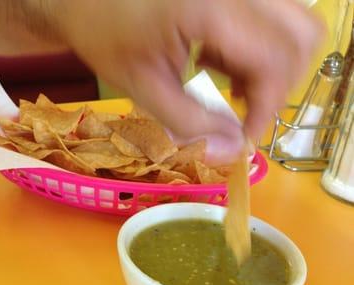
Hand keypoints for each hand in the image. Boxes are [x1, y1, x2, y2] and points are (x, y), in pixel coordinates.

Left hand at [56, 0, 323, 162]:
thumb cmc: (104, 36)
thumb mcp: (144, 88)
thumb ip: (190, 123)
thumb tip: (231, 151)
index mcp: (211, 10)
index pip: (274, 60)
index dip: (267, 107)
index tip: (243, 137)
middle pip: (300, 36)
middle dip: (279, 83)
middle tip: (244, 112)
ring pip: (293, 24)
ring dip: (274, 65)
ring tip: (233, 90)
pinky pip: (270, 18)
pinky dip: (259, 49)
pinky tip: (222, 67)